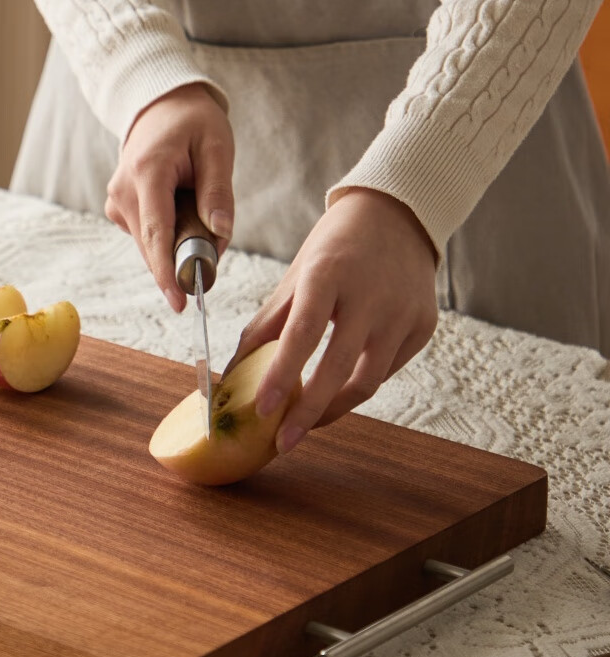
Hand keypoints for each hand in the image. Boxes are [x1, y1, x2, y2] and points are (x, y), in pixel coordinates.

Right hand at [105, 83, 233, 310]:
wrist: (160, 106)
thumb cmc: (192, 123)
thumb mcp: (216, 148)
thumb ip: (218, 192)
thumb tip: (220, 234)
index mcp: (148, 172)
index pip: (157, 232)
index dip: (168, 271)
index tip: (180, 301)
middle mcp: (123, 190)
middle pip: (151, 246)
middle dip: (180, 263)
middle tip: (210, 266)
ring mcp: (116, 200)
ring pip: (149, 244)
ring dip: (177, 245)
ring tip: (198, 214)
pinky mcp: (117, 207)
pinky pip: (146, 235)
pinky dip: (167, 235)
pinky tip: (180, 210)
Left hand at [230, 188, 437, 452]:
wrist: (398, 214)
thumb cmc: (335, 247)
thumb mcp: (296, 276)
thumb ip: (266, 325)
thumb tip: (231, 373)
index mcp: (330, 274)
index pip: (303, 333)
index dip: (281, 375)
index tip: (261, 410)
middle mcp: (372, 294)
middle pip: (338, 368)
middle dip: (307, 413)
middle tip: (282, 442)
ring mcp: (404, 312)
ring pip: (368, 381)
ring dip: (333, 410)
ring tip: (306, 424)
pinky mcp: (424, 326)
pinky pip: (387, 371)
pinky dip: (358, 387)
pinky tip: (337, 393)